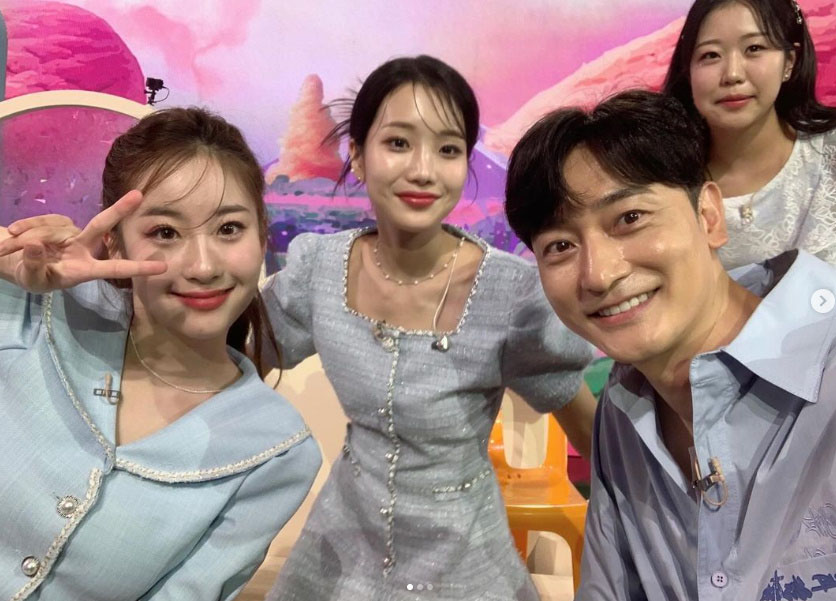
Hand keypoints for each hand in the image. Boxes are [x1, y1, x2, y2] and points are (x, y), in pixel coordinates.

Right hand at [0, 190, 166, 292]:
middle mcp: (83, 248)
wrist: (16, 262)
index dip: (138, 267)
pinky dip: (26, 227)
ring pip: (54, 228)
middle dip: (119, 210)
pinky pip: (42, 221)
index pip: (115, 268)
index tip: (163, 266)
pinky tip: (16, 236)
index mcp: (84, 269)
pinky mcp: (58, 222)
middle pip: (101, 225)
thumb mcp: (31, 278)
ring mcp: (71, 233)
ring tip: (11, 249)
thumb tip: (35, 245)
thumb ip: (33, 265)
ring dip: (30, 237)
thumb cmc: (33, 276)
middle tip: (138, 195)